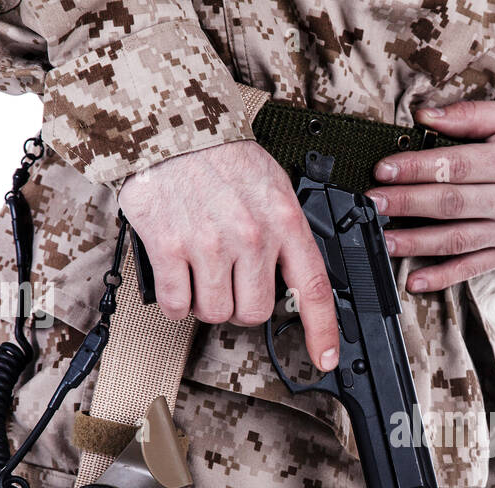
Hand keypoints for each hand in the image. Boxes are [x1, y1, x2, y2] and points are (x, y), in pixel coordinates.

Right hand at [118, 140, 339, 370]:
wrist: (169, 123)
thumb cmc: (221, 155)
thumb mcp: (272, 185)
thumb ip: (284, 232)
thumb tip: (291, 280)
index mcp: (284, 220)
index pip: (314, 289)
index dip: (322, 331)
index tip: (325, 358)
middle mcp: (252, 235)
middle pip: (254, 313)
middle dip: (241, 305)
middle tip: (229, 278)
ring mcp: (210, 243)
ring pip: (214, 313)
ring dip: (205, 301)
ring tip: (200, 267)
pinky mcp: (170, 247)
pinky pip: (176, 305)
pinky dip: (174, 299)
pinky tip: (176, 273)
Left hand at [365, 99, 494, 293]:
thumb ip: (471, 115)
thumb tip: (425, 116)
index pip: (457, 167)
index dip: (417, 169)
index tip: (384, 169)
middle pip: (452, 205)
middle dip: (407, 205)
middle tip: (372, 203)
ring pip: (458, 240)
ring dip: (417, 243)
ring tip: (383, 240)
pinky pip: (473, 268)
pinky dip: (443, 277)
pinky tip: (416, 281)